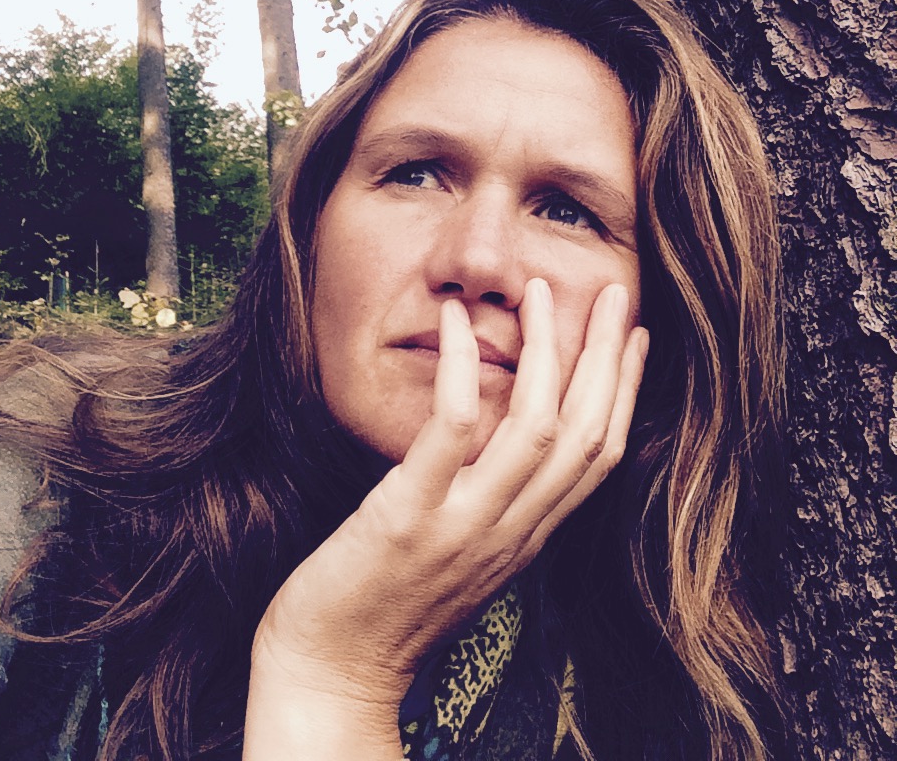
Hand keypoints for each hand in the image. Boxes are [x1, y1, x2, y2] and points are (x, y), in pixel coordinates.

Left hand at [243, 278, 647, 757]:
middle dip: (606, 359)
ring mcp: (464, 528)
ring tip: (540, 292)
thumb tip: (501, 440)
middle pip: (583, 436)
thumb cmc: (386, 605)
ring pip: (536, 429)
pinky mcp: (409, 518)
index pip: (598, 458)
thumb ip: (492, 503)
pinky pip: (452, 431)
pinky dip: (462, 370)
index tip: (633, 338)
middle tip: (615, 294)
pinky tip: (454, 322)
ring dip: (547, 353)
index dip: (624, 393)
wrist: (330, 673)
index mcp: (526, 538)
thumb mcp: (462, 554)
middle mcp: (510, 534)